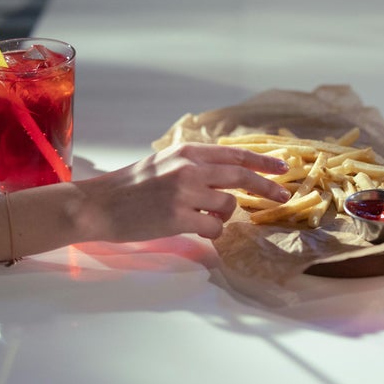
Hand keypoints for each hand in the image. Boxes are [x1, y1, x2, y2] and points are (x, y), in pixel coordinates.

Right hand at [72, 143, 291, 241]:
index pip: (235, 154)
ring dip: (223, 216)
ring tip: (202, 217)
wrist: (99, 204)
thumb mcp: (165, 162)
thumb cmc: (131, 186)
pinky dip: (211, 231)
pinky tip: (195, 229)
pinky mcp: (178, 218)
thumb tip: (230, 173)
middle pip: (241, 177)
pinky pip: (214, 228)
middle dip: (267, 188)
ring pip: (228, 206)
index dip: (262, 162)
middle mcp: (189, 168)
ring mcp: (184, 193)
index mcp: (186, 152)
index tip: (283, 168)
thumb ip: (195, 164)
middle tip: (283, 196)